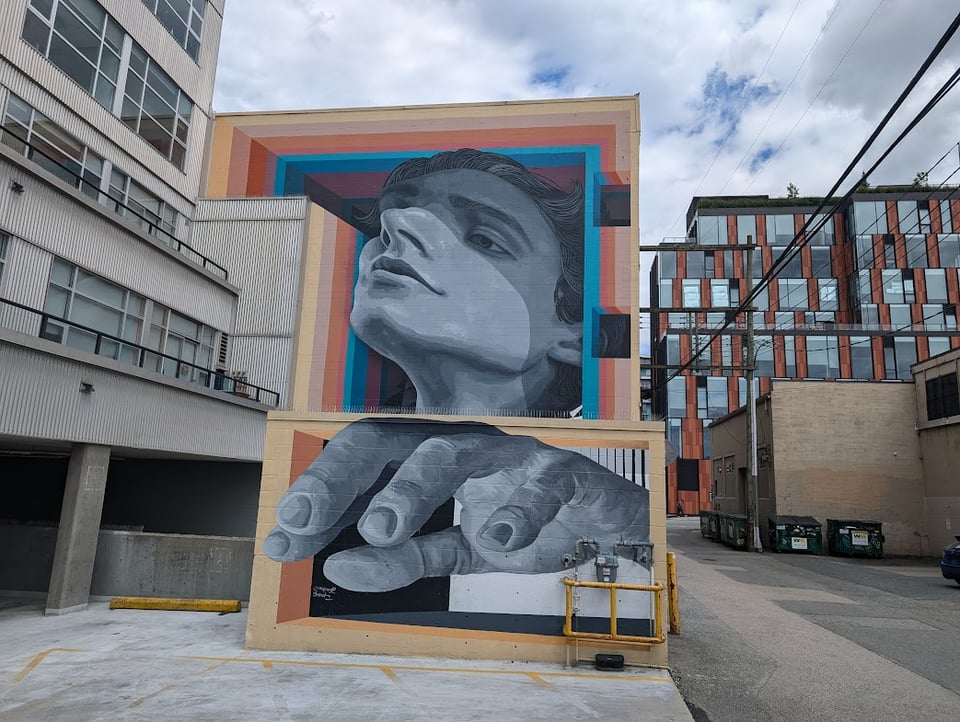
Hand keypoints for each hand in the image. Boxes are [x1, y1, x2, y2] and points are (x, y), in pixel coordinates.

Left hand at [264, 419, 648, 591]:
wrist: (600, 523)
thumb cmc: (520, 521)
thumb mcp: (454, 549)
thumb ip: (404, 559)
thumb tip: (343, 568)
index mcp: (430, 458)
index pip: (362, 462)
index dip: (319, 493)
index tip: (284, 538)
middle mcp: (462, 444)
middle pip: (390, 440)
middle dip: (341, 478)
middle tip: (304, 522)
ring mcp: (510, 453)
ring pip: (452, 452)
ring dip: (412, 488)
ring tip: (382, 528)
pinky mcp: (562, 471)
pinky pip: (541, 482)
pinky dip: (524, 509)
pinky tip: (504, 537)